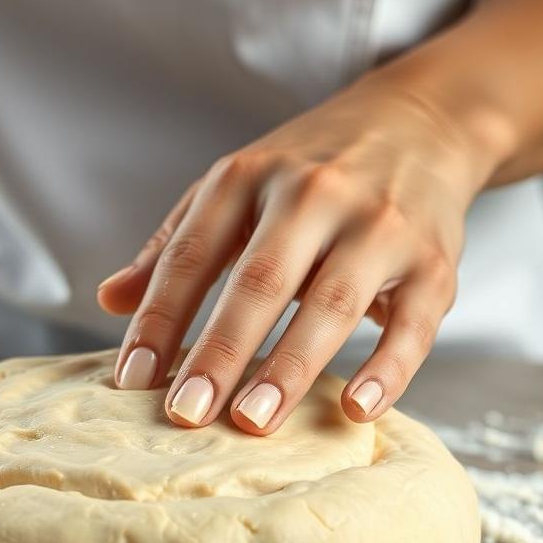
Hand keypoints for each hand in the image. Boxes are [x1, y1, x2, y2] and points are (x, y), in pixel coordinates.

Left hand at [98, 73, 497, 433]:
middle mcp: (312, 194)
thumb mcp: (232, 189)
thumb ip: (172, 245)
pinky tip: (355, 410)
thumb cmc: (307, 171)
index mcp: (247, 177)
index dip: (158, 319)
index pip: (191, 255)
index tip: (132, 379)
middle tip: (185, 414)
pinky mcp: (434, 261)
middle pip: (259, 281)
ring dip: (290, 366)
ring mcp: (379, 225)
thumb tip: (107, 298)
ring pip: (331, 302)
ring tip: (252, 421)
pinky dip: (388, 369)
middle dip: (220, 351)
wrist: (419, 121)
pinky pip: (414, 323)